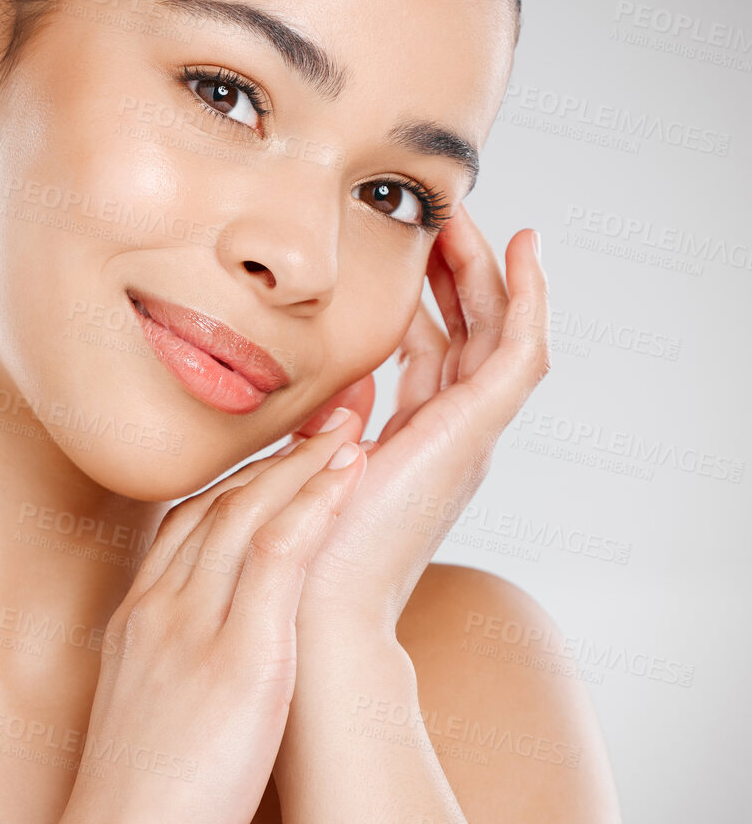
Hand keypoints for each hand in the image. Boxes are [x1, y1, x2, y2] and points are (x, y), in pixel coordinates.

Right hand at [48, 417, 366, 823]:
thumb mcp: (141, 713)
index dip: (237, 481)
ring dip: (303, 461)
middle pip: (218, 503)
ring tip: (349, 425)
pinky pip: (278, 555)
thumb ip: (167, 668)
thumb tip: (203, 665)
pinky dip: (315, 504)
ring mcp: (193, 624)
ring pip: (249, 513)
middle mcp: (159, 605)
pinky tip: (348, 473)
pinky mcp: (238, 655)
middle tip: (323, 415)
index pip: (186, 522)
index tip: (277, 456)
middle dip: (274, 454)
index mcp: (136, 617)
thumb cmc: (131, 804)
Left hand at [278, 205, 550, 638]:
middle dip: (458, 270)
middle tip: (440, 212)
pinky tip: (521, 251)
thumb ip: (320, 422)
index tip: (401, 248)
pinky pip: (520, 353)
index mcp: (411, 442)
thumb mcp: (304, 462)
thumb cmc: (296, 550)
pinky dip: (528, 299)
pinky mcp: (474, 434)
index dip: (422, 297)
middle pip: (469, 334)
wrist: (313, 610)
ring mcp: (468, 436)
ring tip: (466, 213)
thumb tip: (321, 385)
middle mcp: (449, 437)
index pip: (429, 351)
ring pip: (498, 333)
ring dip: (488, 270)